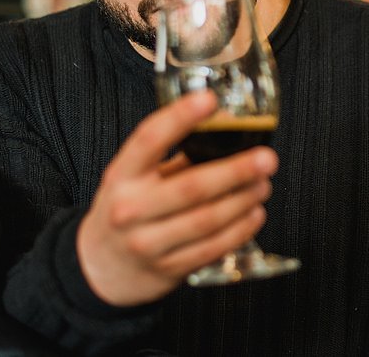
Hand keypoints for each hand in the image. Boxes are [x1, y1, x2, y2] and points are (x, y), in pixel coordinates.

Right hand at [76, 90, 277, 305]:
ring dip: (243, 200)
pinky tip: (255, 213)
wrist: (101, 267)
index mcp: (121, 175)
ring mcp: (147, 243)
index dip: (179, 118)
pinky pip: (212, 248)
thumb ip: (177, 153)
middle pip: (190, 187)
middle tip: (267, 158)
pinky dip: (240, 229)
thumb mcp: (136, 176)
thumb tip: (227, 122)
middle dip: (236, 171)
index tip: (209, 99)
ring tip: (264, 185)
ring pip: (207, 220)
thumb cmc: (128, 208)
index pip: (148, 140)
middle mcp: (130, 209)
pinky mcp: (167, 269)